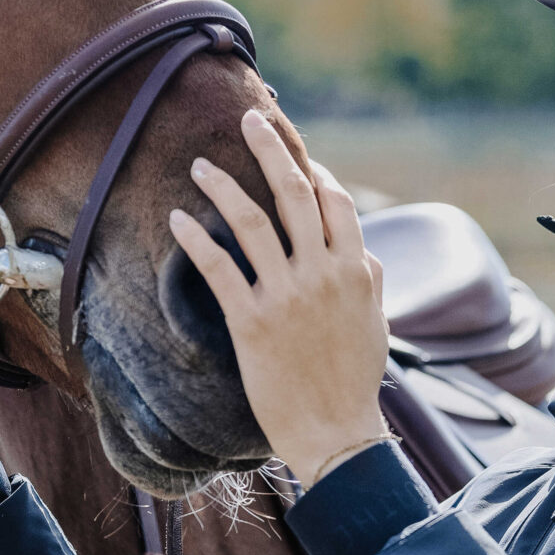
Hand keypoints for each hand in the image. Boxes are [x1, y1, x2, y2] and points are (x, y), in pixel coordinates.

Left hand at [168, 113, 389, 486]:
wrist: (335, 434)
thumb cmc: (355, 383)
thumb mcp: (375, 326)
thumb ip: (371, 282)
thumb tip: (365, 252)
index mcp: (356, 271)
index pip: (334, 203)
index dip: (314, 172)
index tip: (295, 156)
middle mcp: (323, 274)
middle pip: (295, 194)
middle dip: (270, 150)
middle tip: (249, 120)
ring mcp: (287, 296)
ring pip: (254, 222)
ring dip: (225, 185)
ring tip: (200, 164)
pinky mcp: (253, 323)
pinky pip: (220, 268)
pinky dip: (197, 238)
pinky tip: (178, 219)